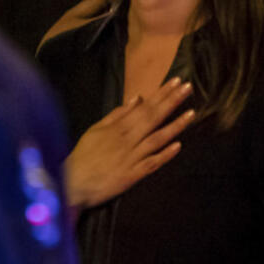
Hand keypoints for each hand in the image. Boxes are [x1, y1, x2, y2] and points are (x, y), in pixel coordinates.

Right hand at [65, 77, 196, 208]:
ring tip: (192, 113)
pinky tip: (178, 146)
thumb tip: (137, 98)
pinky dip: (164, 155)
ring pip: (156, 139)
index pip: (144, 106)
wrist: (71, 182)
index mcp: (118, 127)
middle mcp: (127, 139)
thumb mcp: (97, 129)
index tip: (176, 81)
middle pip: (153, 117)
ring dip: (175, 126)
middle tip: (188, 88)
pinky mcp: (131, 175)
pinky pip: (151, 163)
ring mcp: (131, 157)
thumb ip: (118, 114)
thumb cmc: (84, 155)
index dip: (161, 94)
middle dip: (172, 102)